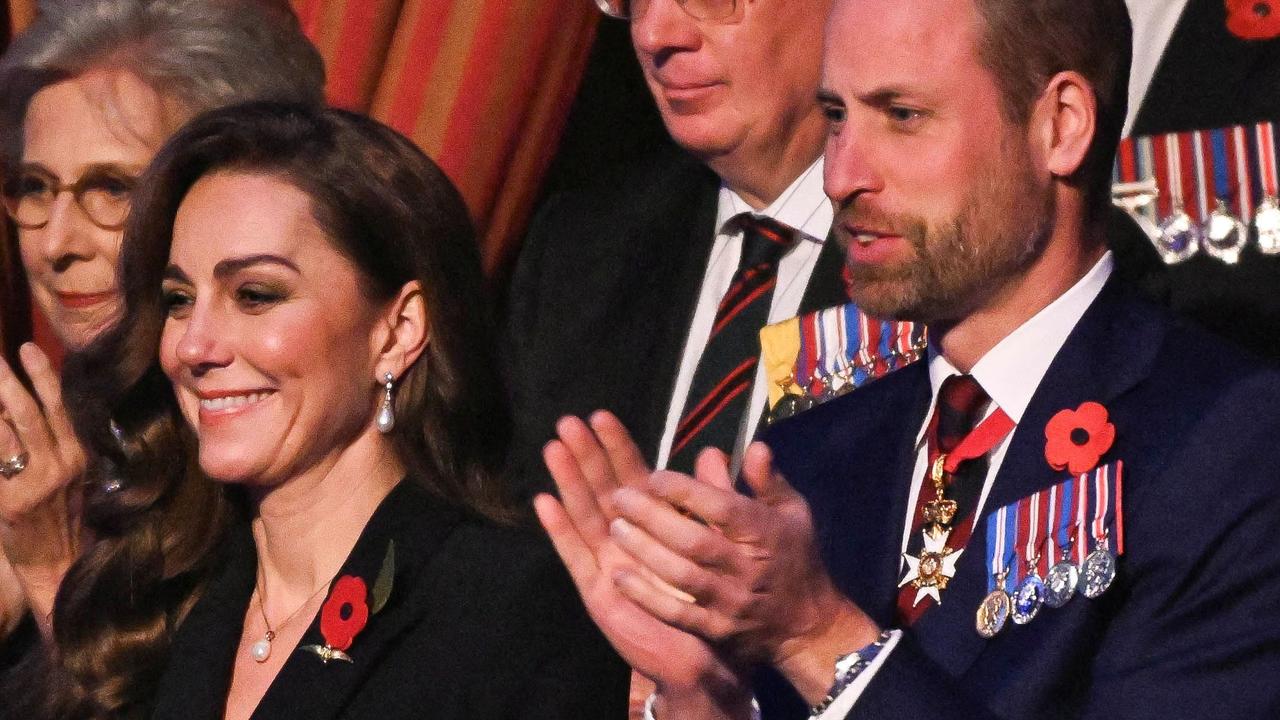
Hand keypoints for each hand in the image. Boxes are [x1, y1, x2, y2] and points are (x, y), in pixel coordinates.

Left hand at [0, 343, 87, 634]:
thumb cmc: (63, 524)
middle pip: (29, 412)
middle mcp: (61, 465)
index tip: (29, 348)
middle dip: (9, 381)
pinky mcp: (9, 502)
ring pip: (8, 431)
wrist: (59, 571)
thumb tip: (17, 413)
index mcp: (78, 457)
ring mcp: (36, 483)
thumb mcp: (68, 481)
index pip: (59, 407)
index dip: (43, 376)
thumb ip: (51, 448)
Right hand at [534, 413, 752, 718]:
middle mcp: (624, 539)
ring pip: (584, 514)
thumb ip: (714, 499)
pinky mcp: (598, 590)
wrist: (706, 655)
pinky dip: (559, 529)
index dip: (617, 446)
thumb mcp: (720, 541)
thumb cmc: (712, 599)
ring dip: (568, 481)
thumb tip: (715, 452)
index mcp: (653, 524)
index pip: (630, 476)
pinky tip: (544, 502)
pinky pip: (575, 555)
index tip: (602, 415)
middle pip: (600, 489)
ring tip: (553, 448)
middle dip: (585, 455)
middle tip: (568, 421)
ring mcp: (607, 562)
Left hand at [607, 441, 881, 701]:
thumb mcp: (793, 514)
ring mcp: (730, 603)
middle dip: (652, 517)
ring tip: (614, 527)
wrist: (807, 626)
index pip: (722, 508)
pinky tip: (619, 577)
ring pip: (681, 576)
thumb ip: (768, 481)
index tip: (655, 475)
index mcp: (764, 534)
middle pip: (694, 541)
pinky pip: (677, 614)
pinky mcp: (716, 631)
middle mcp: (746, 568)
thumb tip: (753, 446)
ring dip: (644, 551)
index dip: (686, 491)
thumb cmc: (795, 559)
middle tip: (619, 496)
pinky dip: (646, 596)